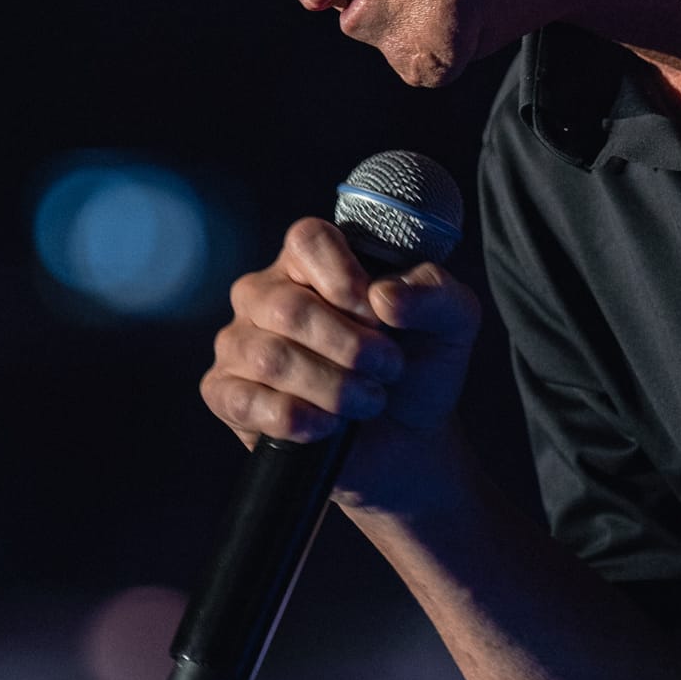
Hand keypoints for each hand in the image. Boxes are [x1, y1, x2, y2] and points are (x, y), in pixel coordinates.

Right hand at [201, 217, 480, 512]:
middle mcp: (266, 294)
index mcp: (313, 261)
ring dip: (332, 386)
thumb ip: (435, 293)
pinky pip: (244, 400)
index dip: (343, 276)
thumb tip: (384, 296)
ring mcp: (240, 344)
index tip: (377, 312)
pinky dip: (295, 418)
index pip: (307, 239)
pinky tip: (327, 426)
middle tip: (389, 369)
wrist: (406, 440)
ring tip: (369, 401)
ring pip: (269, 357)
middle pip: (287, 305)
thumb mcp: (453, 322)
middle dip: (350, 346)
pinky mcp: (227, 394)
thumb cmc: (419, 366)